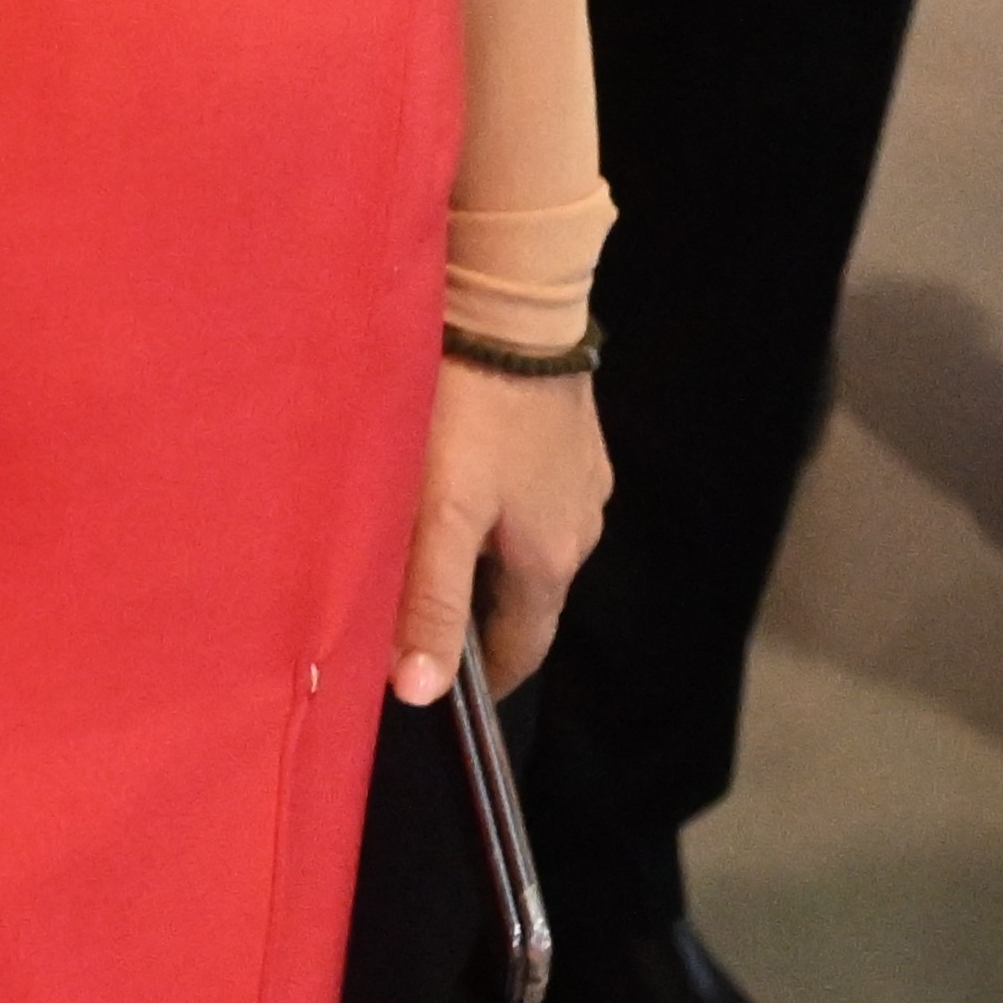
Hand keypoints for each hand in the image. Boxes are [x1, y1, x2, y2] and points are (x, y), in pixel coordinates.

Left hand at [400, 351, 607, 706]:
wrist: (512, 308)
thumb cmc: (470, 416)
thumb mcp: (441, 513)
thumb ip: (431, 598)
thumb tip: (420, 691)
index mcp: (552, 560)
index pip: (526, 645)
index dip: (490, 674)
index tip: (456, 694)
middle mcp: (581, 526)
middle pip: (528, 592)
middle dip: (483, 610)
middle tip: (427, 613)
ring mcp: (581, 476)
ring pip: (532, 536)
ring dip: (491, 551)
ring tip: (434, 544)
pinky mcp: (571, 431)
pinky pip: (535, 486)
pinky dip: (501, 500)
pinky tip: (463, 476)